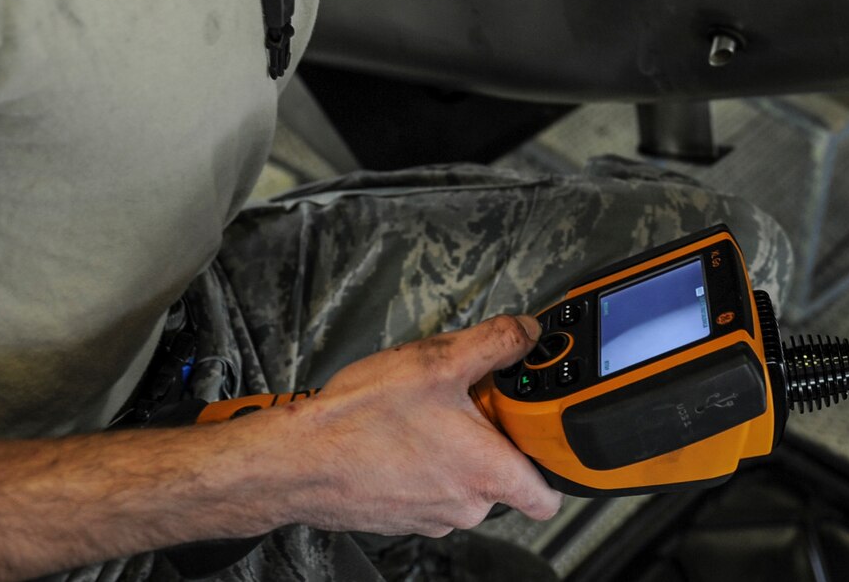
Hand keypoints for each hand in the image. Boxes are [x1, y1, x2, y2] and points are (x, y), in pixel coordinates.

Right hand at [286, 314, 561, 537]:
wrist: (296, 460)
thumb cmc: (360, 420)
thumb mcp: (439, 359)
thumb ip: (497, 342)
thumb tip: (528, 332)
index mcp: (487, 474)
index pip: (549, 495)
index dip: (552, 461)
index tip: (543, 429)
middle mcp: (464, 506)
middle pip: (504, 475)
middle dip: (492, 437)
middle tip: (468, 401)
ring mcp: (431, 517)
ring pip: (464, 479)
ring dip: (455, 447)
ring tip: (425, 412)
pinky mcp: (401, 516)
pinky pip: (430, 486)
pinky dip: (424, 461)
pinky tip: (400, 431)